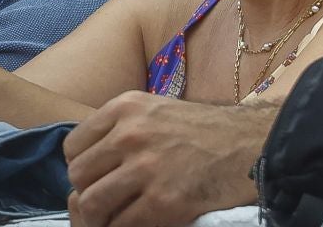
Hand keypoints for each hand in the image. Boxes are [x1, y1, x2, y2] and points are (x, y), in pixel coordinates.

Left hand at [64, 92, 266, 226]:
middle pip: (79, 176)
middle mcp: (130, 135)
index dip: (80, 167)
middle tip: (104, 204)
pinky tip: (137, 224)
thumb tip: (91, 159)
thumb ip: (121, 128)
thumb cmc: (204, 130)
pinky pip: (122, 224)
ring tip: (114, 218)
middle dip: (87, 194)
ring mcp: (147, 169)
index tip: (94, 178)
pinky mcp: (164, 202)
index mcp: (125, 108)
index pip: (73, 146)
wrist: (249, 146)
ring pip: (93, 204)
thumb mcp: (155, 109)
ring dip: (100, 217)